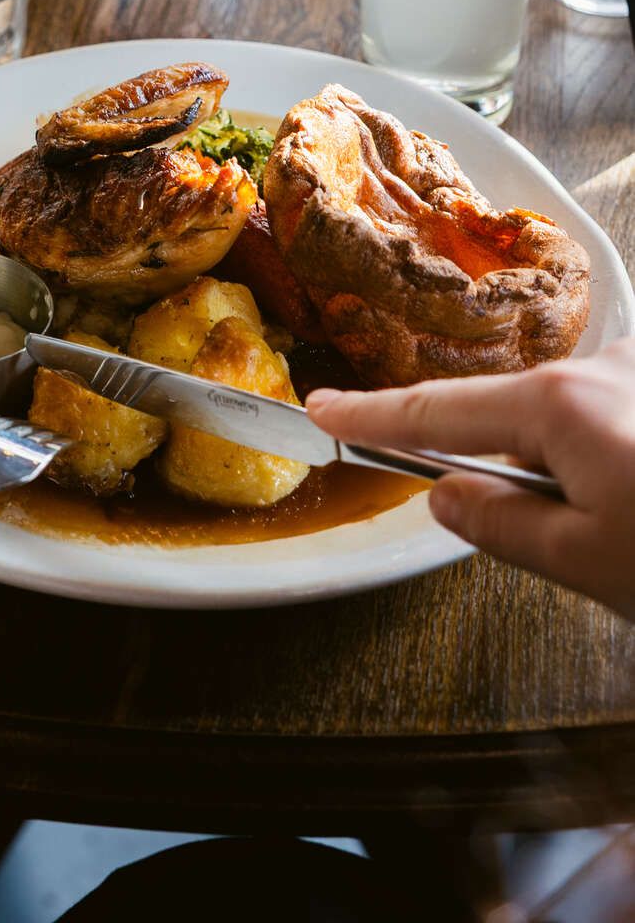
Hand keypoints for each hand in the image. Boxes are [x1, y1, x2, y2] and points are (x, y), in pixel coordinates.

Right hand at [307, 337, 634, 618]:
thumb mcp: (589, 561)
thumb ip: (503, 524)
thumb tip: (447, 498)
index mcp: (560, 403)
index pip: (436, 412)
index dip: (371, 416)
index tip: (322, 409)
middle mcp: (600, 366)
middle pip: (512, 420)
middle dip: (519, 477)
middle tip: (575, 541)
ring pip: (568, 426)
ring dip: (578, 475)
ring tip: (630, 532)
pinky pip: (608, 419)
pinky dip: (613, 461)